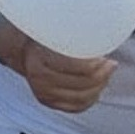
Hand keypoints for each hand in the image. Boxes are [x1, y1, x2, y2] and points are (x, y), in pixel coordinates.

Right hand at [0, 18, 115, 113]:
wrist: (24, 50)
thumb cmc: (46, 36)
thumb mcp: (55, 29)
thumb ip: (73, 30)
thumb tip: (100, 26)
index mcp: (40, 57)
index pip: (81, 68)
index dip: (98, 64)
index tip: (103, 56)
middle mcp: (39, 78)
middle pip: (85, 83)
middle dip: (103, 73)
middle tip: (110, 64)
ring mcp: (43, 93)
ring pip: (83, 97)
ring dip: (100, 85)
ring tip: (105, 74)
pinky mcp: (48, 101)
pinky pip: (76, 106)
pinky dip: (91, 98)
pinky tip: (97, 88)